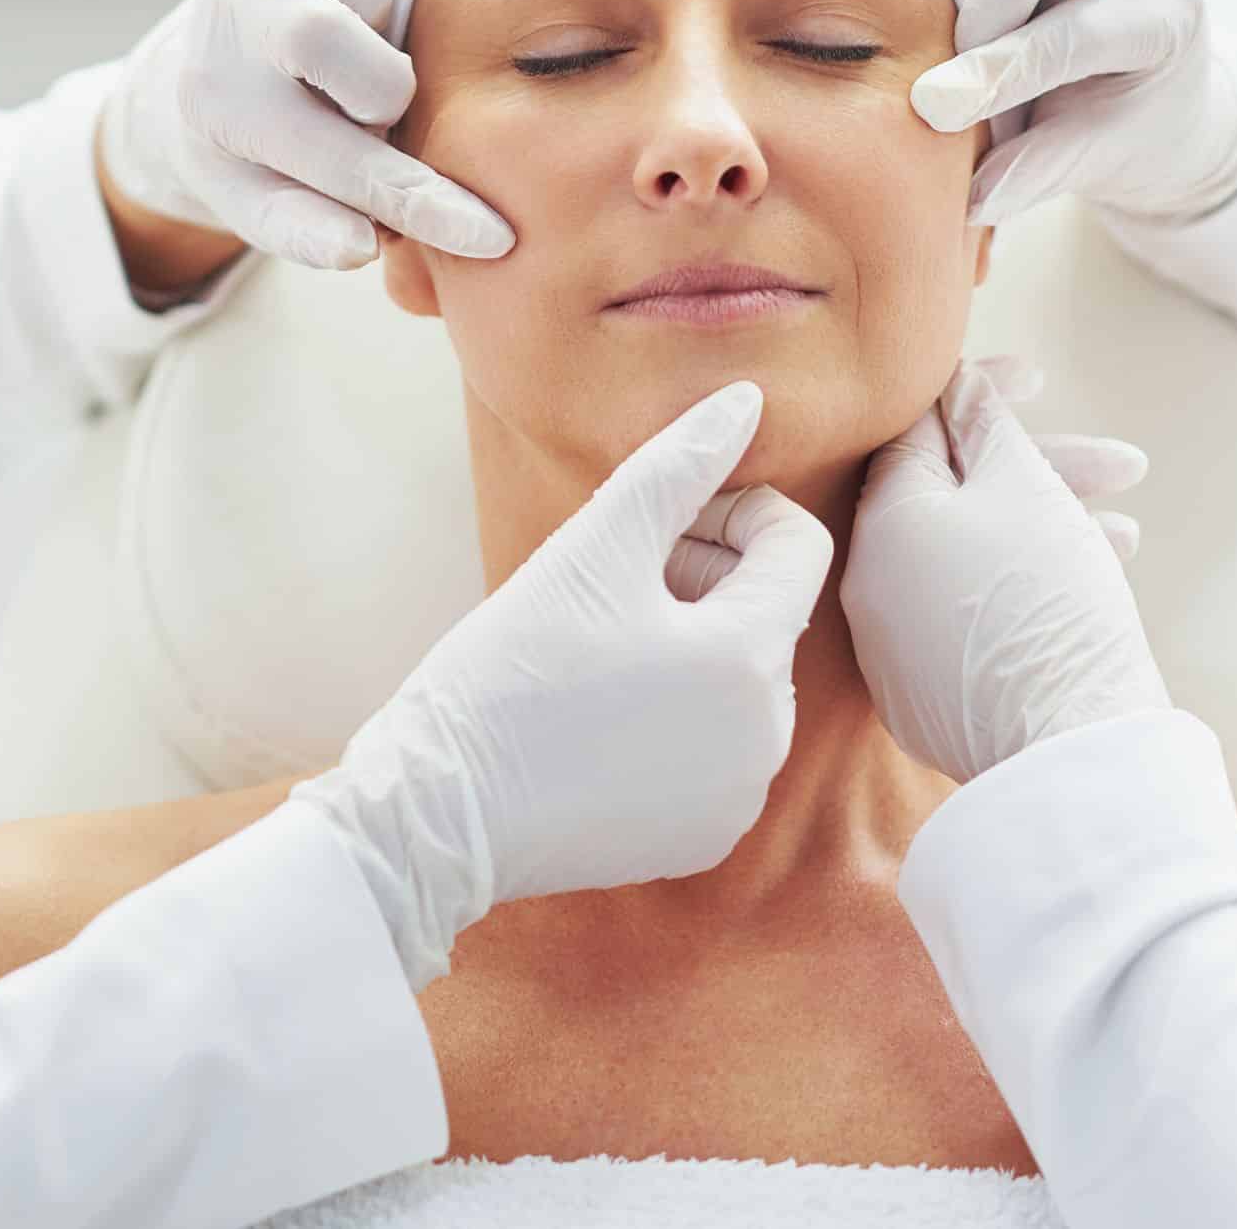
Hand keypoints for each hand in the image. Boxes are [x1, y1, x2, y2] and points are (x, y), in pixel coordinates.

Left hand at [99, 0, 512, 273]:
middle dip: (377, 82)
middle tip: (386, 103)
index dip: (425, 204)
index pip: (341, 168)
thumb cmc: (258, 154)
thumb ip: (309, 229)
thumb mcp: (263, 204)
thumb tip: (362, 248)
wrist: (188, 83)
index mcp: (229, 117)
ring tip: (378, 12)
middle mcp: (237, 30)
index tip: (492, 236)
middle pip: (316, 34)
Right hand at [289, 382, 832, 986]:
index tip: (655, 528)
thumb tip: (747, 399)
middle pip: (768, 613)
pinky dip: (678, 718)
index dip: (731, 513)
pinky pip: (718, 748)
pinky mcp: (704, 838)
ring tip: (599, 648)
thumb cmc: (510, 670)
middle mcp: (768, 738)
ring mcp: (740, 797)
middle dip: (705, 578)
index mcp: (751, 659)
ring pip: (742, 681)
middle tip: (609, 584)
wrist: (438, 811)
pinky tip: (600, 715)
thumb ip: (681, 464)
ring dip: (690, 645)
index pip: (797, 546)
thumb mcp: (595, 548)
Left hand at [844, 361, 1168, 784]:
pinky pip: (966, 613)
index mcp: (878, 521)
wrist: (1069, 744)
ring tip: (1128, 532)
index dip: (977, 394)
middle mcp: (866, 583)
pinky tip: (1086, 584)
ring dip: (1048, 531)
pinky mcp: (921, 693)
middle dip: (1041, 470)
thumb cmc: (1048, 598)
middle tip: (1123, 465)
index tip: (1037, 378)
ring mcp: (890, 645)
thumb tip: (957, 381)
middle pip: (951, 497)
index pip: (913, 430)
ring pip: (969, 557)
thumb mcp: (1022, 486)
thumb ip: (985, 423)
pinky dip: (1020, 588)